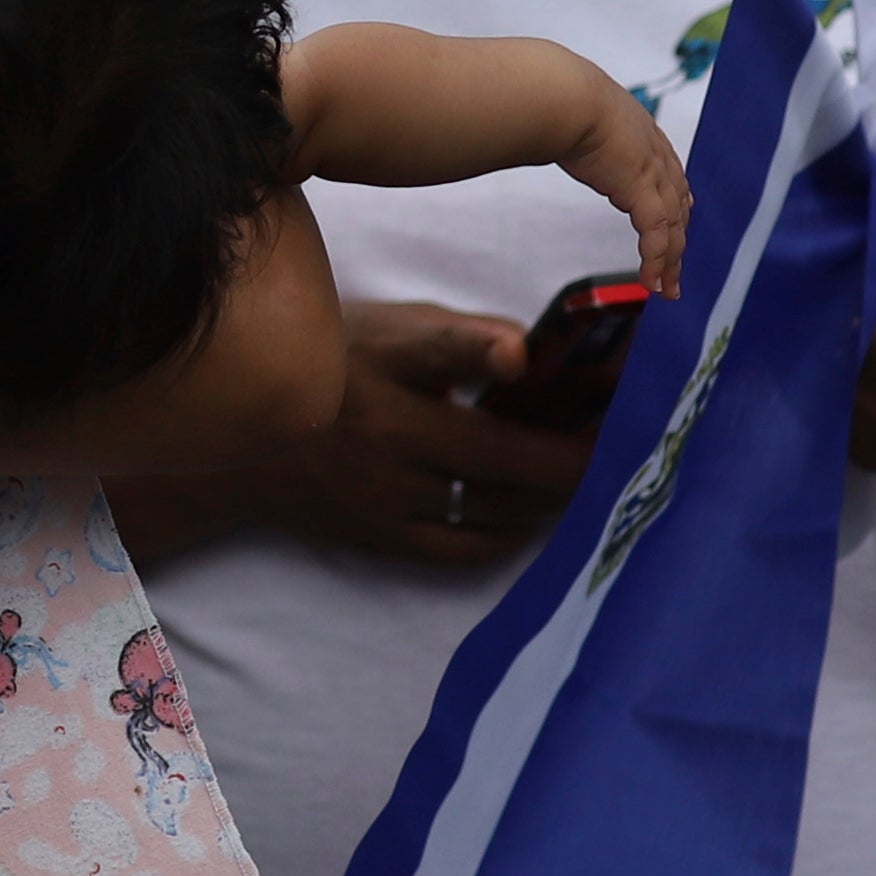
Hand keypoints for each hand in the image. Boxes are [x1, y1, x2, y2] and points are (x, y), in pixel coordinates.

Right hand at [113, 302, 591, 575]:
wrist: (242, 451)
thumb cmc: (333, 370)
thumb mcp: (382, 328)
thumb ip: (456, 337)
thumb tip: (536, 353)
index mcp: (382, 362)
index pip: (434, 350)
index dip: (479, 350)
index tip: (522, 352)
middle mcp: (382, 431)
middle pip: (498, 454)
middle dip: (575, 453)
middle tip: (632, 444)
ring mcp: (382, 493)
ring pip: (494, 505)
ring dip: (553, 493)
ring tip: (599, 477)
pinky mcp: (380, 537)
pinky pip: (468, 547)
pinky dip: (514, 532)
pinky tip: (541, 514)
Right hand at [550, 66, 687, 297]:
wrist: (563, 97)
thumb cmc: (560, 98)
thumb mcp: (576, 113)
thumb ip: (575, 127)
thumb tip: (548, 125)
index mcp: (643, 134)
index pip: (669, 175)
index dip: (675, 202)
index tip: (678, 223)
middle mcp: (656, 154)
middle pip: (678, 206)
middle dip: (678, 242)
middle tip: (675, 270)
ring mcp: (652, 173)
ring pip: (673, 226)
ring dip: (671, 261)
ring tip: (667, 289)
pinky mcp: (642, 190)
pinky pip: (657, 234)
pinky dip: (656, 261)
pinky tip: (652, 283)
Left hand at [850, 211, 875, 483]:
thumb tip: (867, 222)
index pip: (868, 270)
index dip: (850, 259)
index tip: (839, 253)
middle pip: (839, 320)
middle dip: (832, 304)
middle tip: (827, 293)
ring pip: (827, 364)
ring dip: (829, 347)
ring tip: (841, 332)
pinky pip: (832, 407)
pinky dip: (836, 389)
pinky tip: (858, 376)